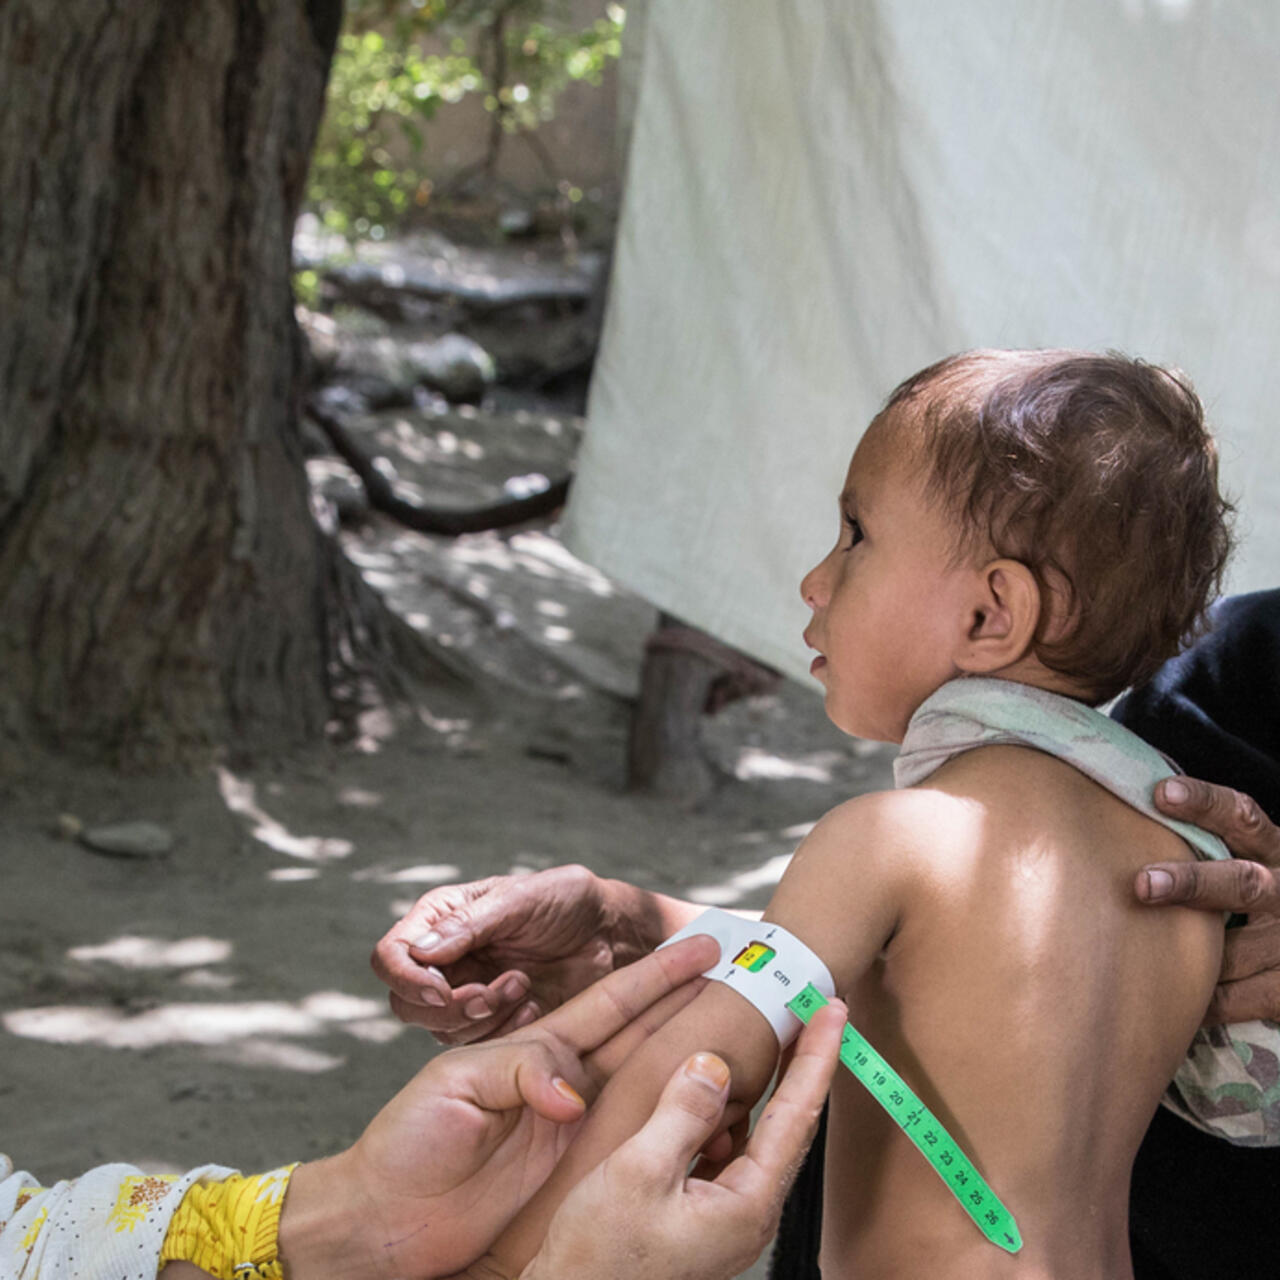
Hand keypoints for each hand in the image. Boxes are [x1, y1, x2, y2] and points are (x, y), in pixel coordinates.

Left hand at [281, 934, 718, 1279]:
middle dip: (693, 1004)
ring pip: (649, 1087)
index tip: (703, 946)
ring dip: (693, 1061)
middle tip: (745, 979)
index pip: (612, 1001)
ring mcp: (573, 1130)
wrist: (386, 1221)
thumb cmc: (407, 1144)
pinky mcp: (575, 1176)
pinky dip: (672, 1128)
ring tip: (743, 1039)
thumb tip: (578, 1095)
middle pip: (644, 1035)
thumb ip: (520, 1071)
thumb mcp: (456, 1086)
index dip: (658, 974)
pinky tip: (706, 1117)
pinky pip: (633, 1144)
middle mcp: (564, 1083)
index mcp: (536, 1048)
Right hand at [371, 866, 694, 1043]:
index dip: (406, 978)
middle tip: (488, 996)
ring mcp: (466, 992)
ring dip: (478, 1018)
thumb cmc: (569, 901)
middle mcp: (445, 958)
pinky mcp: (492, 1023)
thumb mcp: (523, 899)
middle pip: (404, 1001)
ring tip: (523, 989)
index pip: (390, 955)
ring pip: (437, 1029)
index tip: (442, 990)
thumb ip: (473, 924)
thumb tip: (422, 951)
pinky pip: (475, 1046)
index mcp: (442, 919)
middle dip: (445, 1006)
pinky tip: (533, 1008)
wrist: (612, 934)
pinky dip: (501, 1034)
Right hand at [517, 999, 846, 1279]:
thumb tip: (713, 1065)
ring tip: (777, 1037)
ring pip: (758, 1135)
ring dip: (768, 1084)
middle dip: (804, 1063)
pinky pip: (730, 1150)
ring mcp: (727, 1217)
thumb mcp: (639, 1171)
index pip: (796, 1114)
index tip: (833, 1008)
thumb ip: (682, 1113)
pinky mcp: (702, 1216)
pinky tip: (716, 1091)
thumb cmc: (601, 1256)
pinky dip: (732, 1111)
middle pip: (788, 1123)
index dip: (816, 1056)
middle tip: (816, 1010)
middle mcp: (748, 1212)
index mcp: (746, 1204)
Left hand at [1134, 776, 1279, 1022]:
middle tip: (1143, 883)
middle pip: (1242, 884)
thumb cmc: (1244, 896)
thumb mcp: (1240, 861)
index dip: (1205, 803)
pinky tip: (1162, 998)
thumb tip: (1114, 818)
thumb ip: (1196, 845)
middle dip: (1192, 883)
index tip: (1162, 793)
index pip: (1242, 818)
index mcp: (1271, 851)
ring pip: (1232, 951)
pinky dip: (1197, 1001)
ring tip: (1128, 953)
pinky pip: (1235, 1000)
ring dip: (1185, 955)